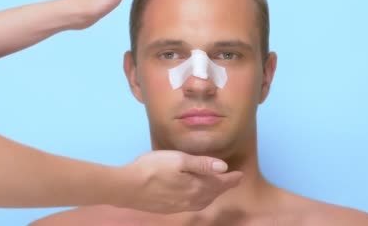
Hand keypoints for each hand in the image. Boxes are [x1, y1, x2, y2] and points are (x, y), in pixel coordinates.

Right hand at [115, 150, 242, 213]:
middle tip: (233, 180)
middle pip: (213, 193)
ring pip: (203, 201)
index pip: (219, 182)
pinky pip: (193, 205)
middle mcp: (190, 199)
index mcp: (195, 186)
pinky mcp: (168, 208)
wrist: (127, 187)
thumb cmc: (152, 168)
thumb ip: (201, 164)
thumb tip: (224, 167)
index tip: (240, 174)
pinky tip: (197, 196)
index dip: (230, 178)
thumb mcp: (178, 160)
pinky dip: (201, 199)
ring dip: (213, 194)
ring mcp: (179, 205)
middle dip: (224, 186)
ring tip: (219, 188)